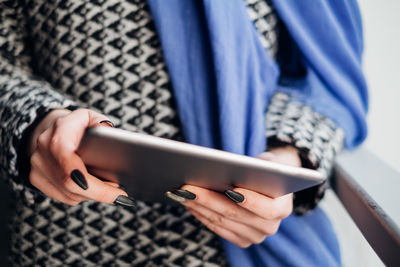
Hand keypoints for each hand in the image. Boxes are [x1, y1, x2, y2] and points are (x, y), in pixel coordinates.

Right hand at [28, 109, 133, 206]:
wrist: (54, 128)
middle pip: (71, 182)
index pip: (71, 159)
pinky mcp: (36, 177)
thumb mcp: (94, 117)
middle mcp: (45, 146)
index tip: (118, 189)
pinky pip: (63, 196)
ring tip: (110, 190)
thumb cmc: (80, 124)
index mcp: (61, 128)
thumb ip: (103, 126)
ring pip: (68, 193)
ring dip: (92, 196)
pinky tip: (93, 190)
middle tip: (120, 195)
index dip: (94, 181)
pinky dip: (81, 196)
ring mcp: (38, 163)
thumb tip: (111, 138)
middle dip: (99, 193)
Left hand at [169, 146, 300, 247]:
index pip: (268, 209)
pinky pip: (217, 228)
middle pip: (236, 214)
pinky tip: (189, 203)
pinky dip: (201, 215)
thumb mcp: (265, 163)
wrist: (269, 183)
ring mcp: (255, 236)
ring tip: (182, 193)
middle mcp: (270, 227)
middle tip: (189, 187)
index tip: (232, 189)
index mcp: (283, 208)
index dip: (251, 201)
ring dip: (199, 207)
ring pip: (222, 222)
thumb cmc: (265, 168)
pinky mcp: (241, 240)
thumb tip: (228, 167)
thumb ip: (255, 167)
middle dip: (209, 199)